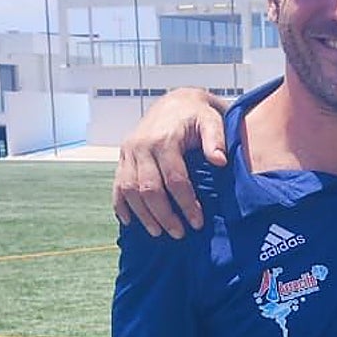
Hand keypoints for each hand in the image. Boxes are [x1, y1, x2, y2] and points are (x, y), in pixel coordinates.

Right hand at [112, 88, 228, 237]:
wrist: (175, 102)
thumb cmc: (198, 115)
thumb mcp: (211, 120)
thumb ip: (216, 139)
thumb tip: (220, 161)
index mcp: (164, 139)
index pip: (174, 179)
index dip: (186, 203)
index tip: (197, 222)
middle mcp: (141, 146)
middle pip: (148, 189)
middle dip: (163, 215)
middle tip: (178, 234)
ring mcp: (128, 152)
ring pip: (129, 190)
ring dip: (142, 215)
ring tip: (158, 233)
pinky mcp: (122, 157)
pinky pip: (117, 185)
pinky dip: (121, 205)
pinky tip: (130, 222)